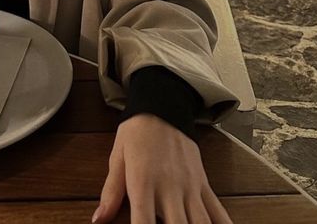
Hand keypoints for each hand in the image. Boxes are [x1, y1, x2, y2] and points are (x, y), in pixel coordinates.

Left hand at [93, 114, 232, 223]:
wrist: (162, 104)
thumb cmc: (136, 131)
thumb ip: (111, 191)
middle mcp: (169, 188)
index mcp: (143, 182)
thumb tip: (98, 219)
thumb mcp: (117, 157)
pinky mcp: (203, 184)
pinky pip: (218, 211)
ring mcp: (190, 187)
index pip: (142, 222)